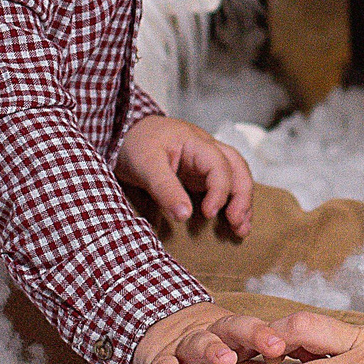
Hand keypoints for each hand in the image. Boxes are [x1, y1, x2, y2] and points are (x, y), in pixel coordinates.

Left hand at [117, 114, 254, 232]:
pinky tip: (231, 221)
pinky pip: (223, 186)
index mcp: (195, 142)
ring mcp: (204, 162)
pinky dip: (231, 203)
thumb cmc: (134, 144)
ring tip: (241, 229)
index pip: (219, 165)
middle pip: (237, 168)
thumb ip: (165, 189)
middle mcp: (205, 150)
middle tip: (237, 223)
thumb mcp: (145, 165)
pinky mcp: (198, 175)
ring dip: (242, 201)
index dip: (219, 191)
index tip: (208, 214)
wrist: (121, 134)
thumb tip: (185, 215)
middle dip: (242, 197)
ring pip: (236, 176)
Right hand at [130, 300, 294, 363]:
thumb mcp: (236, 351)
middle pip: (236, 327)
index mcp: (237, 334)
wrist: (155, 326)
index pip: (262, 329)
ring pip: (200, 341)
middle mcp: (214, 333)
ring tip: (227, 361)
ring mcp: (186, 343)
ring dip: (214, 349)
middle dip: (256, 334)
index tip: (306, 347)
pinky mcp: (159, 357)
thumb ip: (266, 361)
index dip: (283, 336)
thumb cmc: (209, 347)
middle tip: (275, 346)